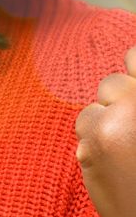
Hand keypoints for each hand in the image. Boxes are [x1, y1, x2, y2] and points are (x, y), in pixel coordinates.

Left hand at [75, 45, 135, 216]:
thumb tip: (128, 69)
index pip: (135, 54)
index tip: (135, 86)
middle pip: (113, 82)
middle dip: (120, 101)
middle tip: (132, 130)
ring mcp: (119, 120)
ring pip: (97, 103)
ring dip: (106, 119)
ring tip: (127, 150)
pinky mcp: (95, 142)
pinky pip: (85, 123)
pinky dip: (93, 138)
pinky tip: (114, 161)